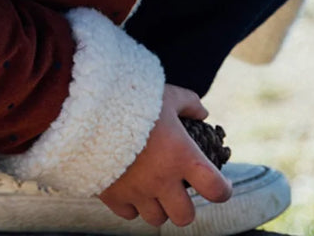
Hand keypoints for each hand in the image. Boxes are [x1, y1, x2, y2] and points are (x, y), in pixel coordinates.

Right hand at [99, 84, 231, 228]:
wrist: (89, 108)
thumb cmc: (133, 99)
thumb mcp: (167, 94)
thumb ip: (189, 103)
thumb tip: (203, 112)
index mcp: (182, 156)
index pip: (216, 189)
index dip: (223, 190)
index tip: (220, 184)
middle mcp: (162, 180)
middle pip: (185, 216)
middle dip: (184, 205)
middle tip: (179, 189)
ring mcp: (137, 191)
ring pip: (157, 219)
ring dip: (159, 206)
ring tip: (153, 187)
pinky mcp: (113, 195)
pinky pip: (129, 214)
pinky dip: (133, 205)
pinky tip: (131, 186)